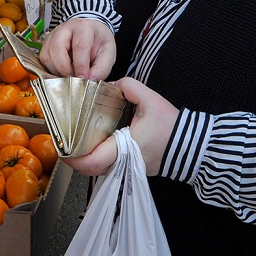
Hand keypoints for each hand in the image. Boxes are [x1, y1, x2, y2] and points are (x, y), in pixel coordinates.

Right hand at [39, 17, 115, 80]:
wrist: (90, 33)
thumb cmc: (98, 43)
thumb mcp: (108, 53)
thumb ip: (101, 68)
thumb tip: (90, 81)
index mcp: (83, 27)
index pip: (79, 46)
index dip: (81, 66)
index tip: (84, 79)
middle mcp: (64, 29)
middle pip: (57, 47)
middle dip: (64, 68)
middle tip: (73, 80)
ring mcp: (52, 36)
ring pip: (47, 55)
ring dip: (56, 71)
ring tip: (69, 77)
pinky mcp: (45, 45)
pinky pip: (43, 60)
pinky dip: (50, 70)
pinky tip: (62, 74)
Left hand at [63, 77, 178, 176]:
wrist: (192, 145)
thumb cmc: (172, 125)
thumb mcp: (150, 99)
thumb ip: (128, 87)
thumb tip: (110, 85)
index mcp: (125, 148)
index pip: (92, 161)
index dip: (73, 158)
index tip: (62, 147)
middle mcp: (124, 164)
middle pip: (90, 169)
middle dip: (74, 158)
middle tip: (64, 142)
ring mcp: (128, 170)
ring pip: (99, 170)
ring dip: (86, 158)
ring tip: (76, 141)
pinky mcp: (133, 170)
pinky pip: (109, 167)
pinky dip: (98, 158)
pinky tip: (94, 143)